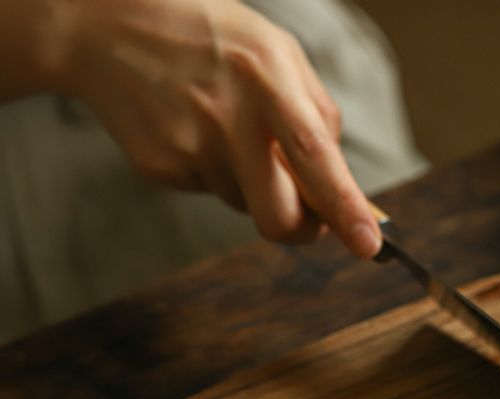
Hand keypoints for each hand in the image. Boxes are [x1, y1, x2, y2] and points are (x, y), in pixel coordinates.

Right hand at [55, 0, 380, 256]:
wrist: (105, 26)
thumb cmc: (208, 36)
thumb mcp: (275, 50)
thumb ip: (316, 112)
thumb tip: (337, 177)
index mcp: (267, 78)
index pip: (315, 157)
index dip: (344, 207)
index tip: (369, 245)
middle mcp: (228, 117)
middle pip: (278, 216)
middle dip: (301, 229)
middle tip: (306, 215)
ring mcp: (189, 146)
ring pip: (245, 203)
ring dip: (251, 182)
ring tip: (224, 125)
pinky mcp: (160, 167)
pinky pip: (210, 190)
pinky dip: (215, 171)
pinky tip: (193, 129)